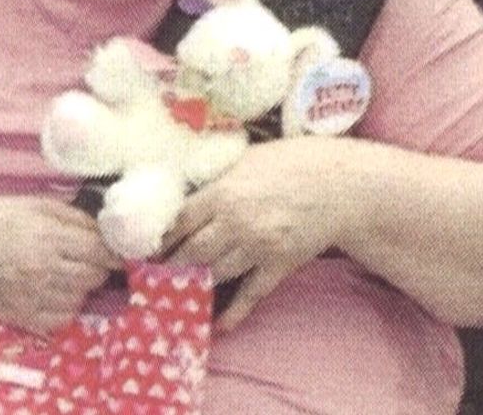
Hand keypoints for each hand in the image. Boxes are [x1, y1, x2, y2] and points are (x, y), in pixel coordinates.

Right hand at [0, 197, 121, 335]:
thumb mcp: (35, 204)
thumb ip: (73, 216)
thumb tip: (107, 227)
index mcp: (49, 236)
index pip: (100, 249)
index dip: (115, 249)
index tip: (120, 248)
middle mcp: (45, 269)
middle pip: (94, 275)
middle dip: (98, 265)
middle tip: (88, 256)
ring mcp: (35, 297)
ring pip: (81, 298)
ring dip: (82, 285)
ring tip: (66, 271)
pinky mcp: (25, 317)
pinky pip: (62, 318)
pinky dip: (66, 306)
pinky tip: (55, 291)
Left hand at [164, 137, 362, 330]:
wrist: (340, 184)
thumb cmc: (292, 161)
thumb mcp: (247, 158)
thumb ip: (218, 177)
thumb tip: (188, 188)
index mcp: (223, 192)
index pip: (179, 221)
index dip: (159, 237)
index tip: (143, 247)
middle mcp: (235, 222)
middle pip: (191, 251)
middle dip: (168, 266)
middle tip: (149, 277)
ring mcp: (257, 247)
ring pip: (215, 274)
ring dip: (193, 286)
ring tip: (173, 295)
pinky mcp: (278, 265)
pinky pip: (251, 294)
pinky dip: (234, 311)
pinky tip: (219, 324)